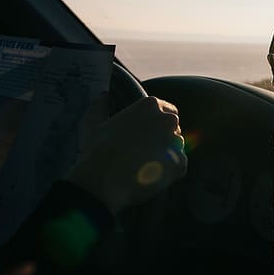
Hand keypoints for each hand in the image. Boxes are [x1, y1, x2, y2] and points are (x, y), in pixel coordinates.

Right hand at [64, 96, 186, 214]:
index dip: (156, 124)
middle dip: (162, 139)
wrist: (104, 179)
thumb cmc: (97, 150)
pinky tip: (150, 176)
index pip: (167, 110)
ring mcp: (176, 141)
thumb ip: (100, 105)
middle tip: (143, 153)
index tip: (146, 135)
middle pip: (173, 129)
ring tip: (143, 166)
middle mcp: (167, 119)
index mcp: (150, 105)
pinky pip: (179, 167)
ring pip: (176, 148)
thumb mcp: (93, 122)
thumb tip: (103, 95)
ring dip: (165, 156)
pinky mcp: (180, 162)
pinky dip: (169, 173)